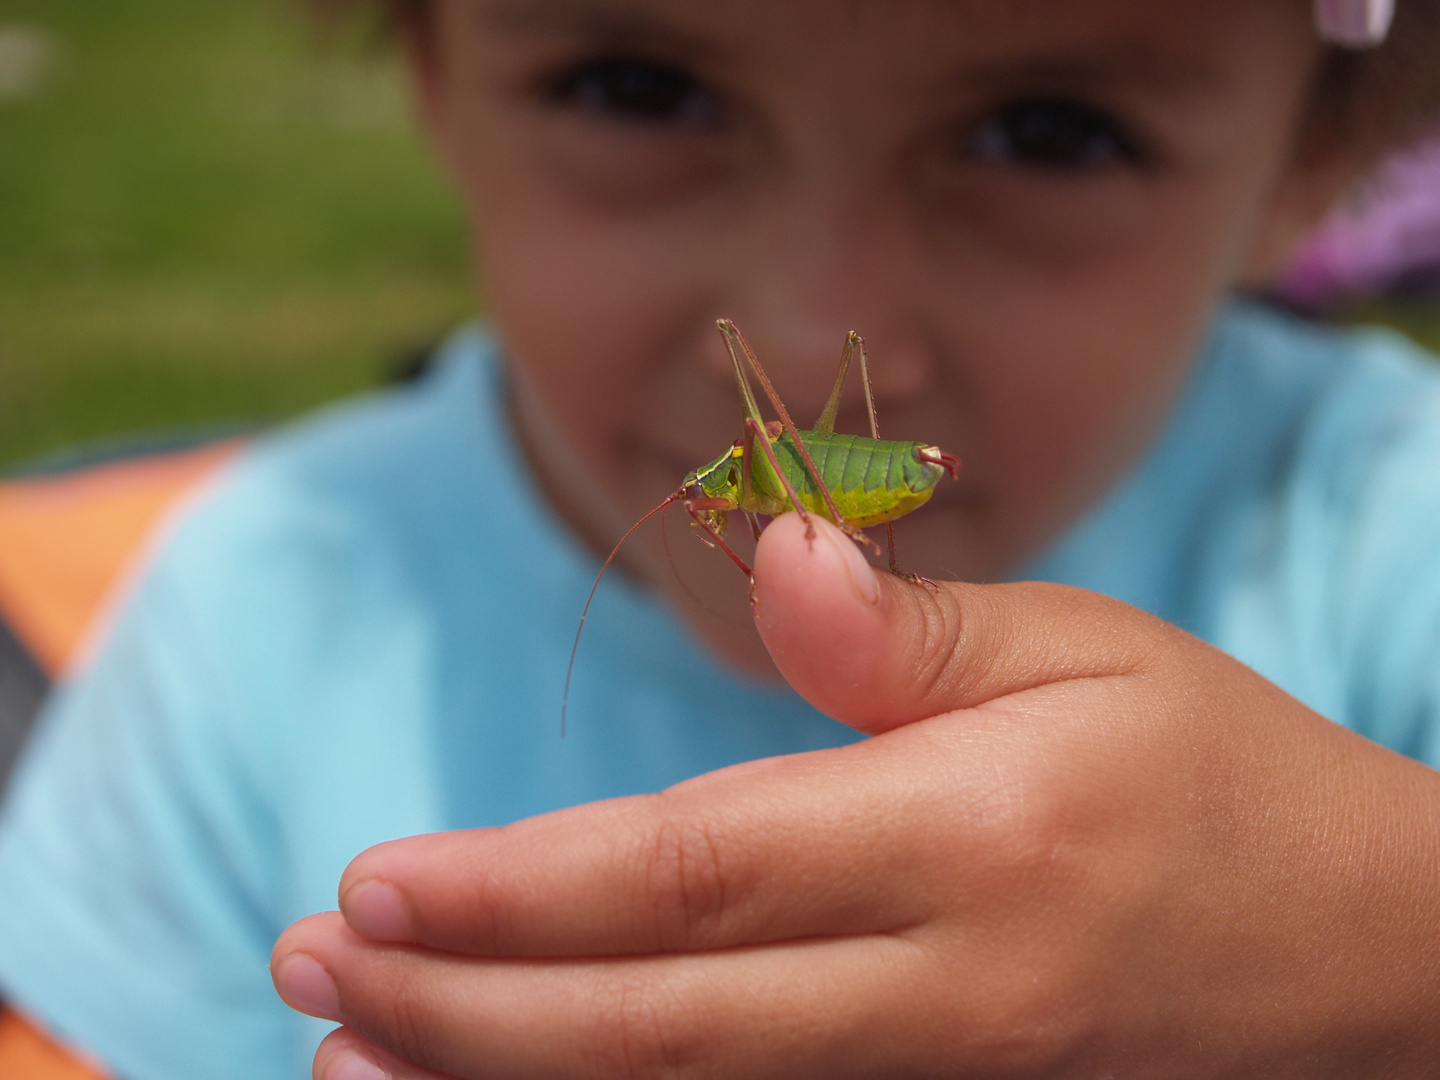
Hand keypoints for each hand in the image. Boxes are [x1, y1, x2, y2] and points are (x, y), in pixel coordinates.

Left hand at [272, 513, 1439, 1078]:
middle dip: (464, 1005)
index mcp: (970, 833)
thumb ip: (912, 631)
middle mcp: (944, 985)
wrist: (1360, 953)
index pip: (695, 870)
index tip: (374, 880)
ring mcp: (946, 1077)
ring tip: (351, 1059)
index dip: (521, 888)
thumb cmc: (1207, 768)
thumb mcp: (1087, 649)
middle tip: (311, 965)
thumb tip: (772, 559)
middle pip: (658, 1018)